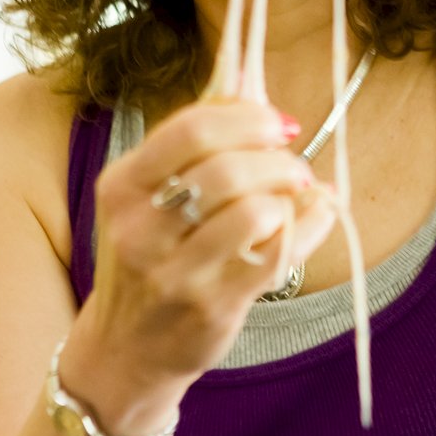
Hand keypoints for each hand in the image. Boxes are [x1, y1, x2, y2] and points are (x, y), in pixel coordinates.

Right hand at [60, 100, 336, 431]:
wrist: (124, 348)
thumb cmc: (148, 256)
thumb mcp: (146, 197)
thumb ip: (192, 144)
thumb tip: (252, 87)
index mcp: (121, 186)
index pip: (191, 129)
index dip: (247, 119)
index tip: (278, 124)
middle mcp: (139, 230)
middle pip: (226, 169)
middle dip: (276, 159)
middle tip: (294, 165)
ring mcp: (175, 274)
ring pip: (254, 212)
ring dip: (290, 193)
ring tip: (297, 193)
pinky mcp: (212, 307)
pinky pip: (278, 255)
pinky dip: (310, 226)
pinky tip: (314, 216)